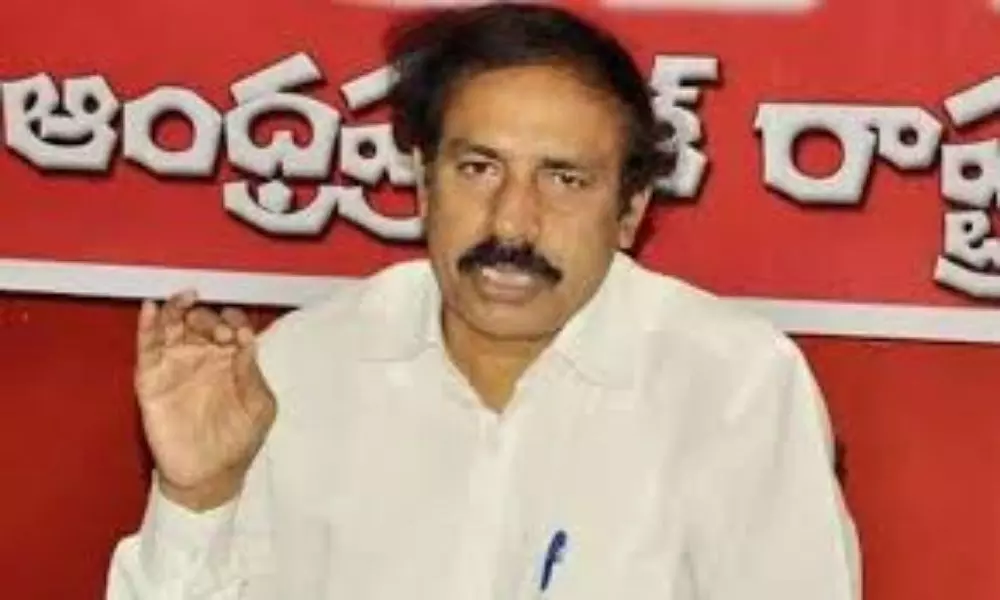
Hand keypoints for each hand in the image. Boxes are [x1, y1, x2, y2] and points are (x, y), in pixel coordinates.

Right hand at [134, 290, 275, 511]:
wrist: (208, 477)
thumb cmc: (238, 441)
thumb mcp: (259, 407)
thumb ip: (253, 373)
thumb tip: (247, 340)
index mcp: (231, 359)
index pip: (231, 325)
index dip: (234, 321)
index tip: (238, 333)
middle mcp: (203, 356)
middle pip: (201, 320)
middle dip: (210, 317)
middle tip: (219, 331)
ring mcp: (176, 365)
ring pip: (172, 325)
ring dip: (178, 309)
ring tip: (186, 297)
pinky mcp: (152, 379)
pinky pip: (147, 347)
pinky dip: (147, 326)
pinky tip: (151, 308)